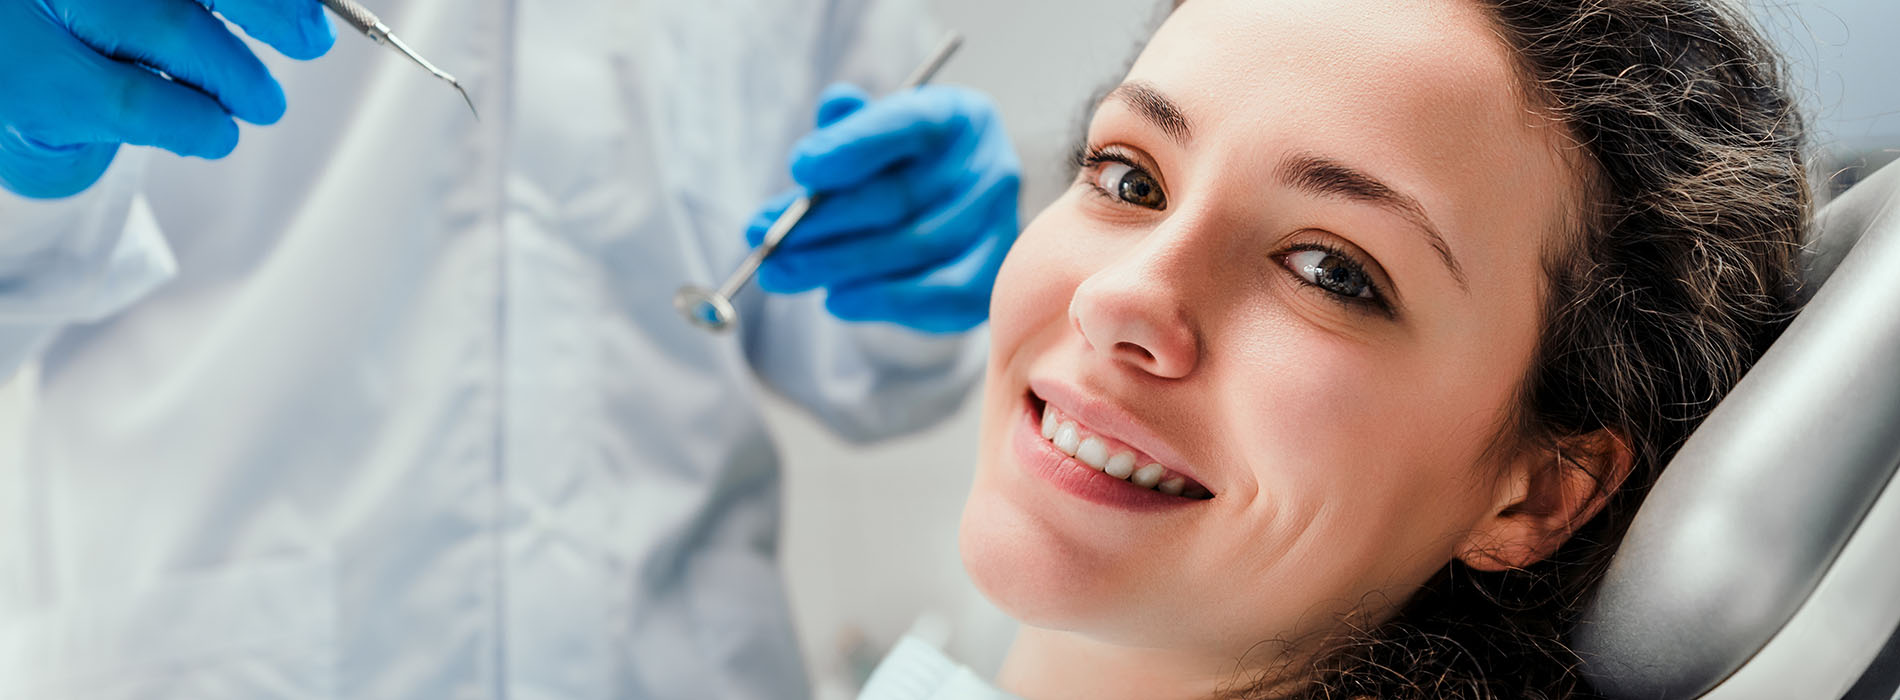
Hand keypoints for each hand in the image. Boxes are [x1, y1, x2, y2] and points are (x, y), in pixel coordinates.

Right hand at [0, 0, 333, 198]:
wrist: (6, 87)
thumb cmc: (85, 36)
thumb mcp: (143, 5)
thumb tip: (308, 11)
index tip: (313, 11)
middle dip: (270, 8)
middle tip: (309, 39)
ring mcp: (30, 14)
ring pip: (175, 28)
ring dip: (241, 76)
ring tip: (260, 101)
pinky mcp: (29, 85)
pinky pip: (142, 102)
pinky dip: (200, 124)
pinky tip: (213, 132)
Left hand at [748, 83, 1020, 333]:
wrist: (953, 218)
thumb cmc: (900, 170)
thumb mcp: (873, 137)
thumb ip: (850, 127)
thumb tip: (834, 107)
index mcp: (956, 116)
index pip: (905, 123)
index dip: (851, 146)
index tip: (798, 168)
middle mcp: (990, 165)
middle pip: (900, 196)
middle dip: (823, 222)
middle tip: (767, 241)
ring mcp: (1000, 223)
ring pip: (913, 248)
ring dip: (839, 266)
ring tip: (782, 273)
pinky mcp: (993, 277)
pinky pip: (940, 295)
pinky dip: (884, 300)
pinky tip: (836, 299)